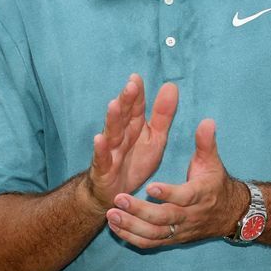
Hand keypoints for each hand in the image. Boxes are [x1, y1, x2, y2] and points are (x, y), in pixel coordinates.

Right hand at [83, 75, 177, 213]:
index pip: (136, 107)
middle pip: (123, 116)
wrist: (116, 192)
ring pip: (111, 133)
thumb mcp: (155, 138)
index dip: (137, 93)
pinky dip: (100, 149)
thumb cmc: (135, 161)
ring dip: (112, 119)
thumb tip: (171, 85)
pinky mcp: (103, 169)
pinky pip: (102, 158)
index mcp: (134, 127)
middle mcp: (121, 136)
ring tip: (114, 105)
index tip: (137, 77)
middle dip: (127, 100)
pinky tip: (99, 139)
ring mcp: (110, 151)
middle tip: (131, 85)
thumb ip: (163, 114)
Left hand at [105, 118, 248, 248]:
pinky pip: (150, 243)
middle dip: (140, 210)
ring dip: (131, 226)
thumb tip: (207, 121)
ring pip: (154, 233)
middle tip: (119, 198)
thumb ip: (206, 142)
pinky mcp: (172, 239)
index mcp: (201, 195)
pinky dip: (132, 237)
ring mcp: (180, 230)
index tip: (149, 186)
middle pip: (164, 218)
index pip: (184, 197)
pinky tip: (115, 227)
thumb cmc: (215, 183)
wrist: (228, 214)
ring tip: (112, 214)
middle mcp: (190, 216)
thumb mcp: (213, 162)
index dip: (168, 194)